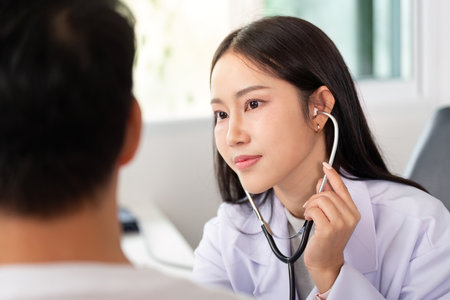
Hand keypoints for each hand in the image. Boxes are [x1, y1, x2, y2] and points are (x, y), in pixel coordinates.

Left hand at [303, 162, 360, 292]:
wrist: (325, 261)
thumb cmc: (326, 239)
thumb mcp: (330, 217)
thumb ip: (328, 200)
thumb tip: (321, 182)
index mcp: (353, 212)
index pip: (343, 189)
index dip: (333, 175)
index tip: (326, 165)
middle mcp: (351, 217)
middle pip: (328, 194)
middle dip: (314, 198)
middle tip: (309, 208)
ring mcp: (341, 223)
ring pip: (321, 200)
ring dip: (310, 206)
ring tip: (310, 215)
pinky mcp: (329, 229)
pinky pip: (315, 210)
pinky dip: (308, 212)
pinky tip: (309, 220)